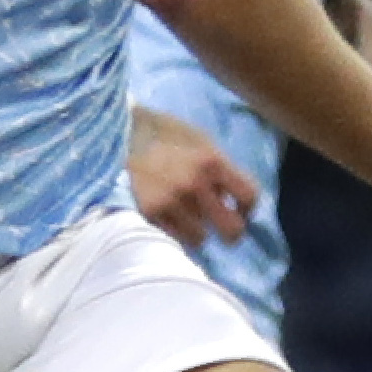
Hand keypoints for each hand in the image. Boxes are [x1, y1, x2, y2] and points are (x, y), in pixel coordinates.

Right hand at [130, 110, 258, 248]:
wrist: (121, 133)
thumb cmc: (167, 134)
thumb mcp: (202, 141)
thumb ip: (221, 169)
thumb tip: (231, 199)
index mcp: (212, 162)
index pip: (250, 197)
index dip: (247, 207)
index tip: (239, 208)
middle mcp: (194, 185)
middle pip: (232, 229)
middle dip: (232, 231)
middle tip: (224, 226)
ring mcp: (171, 202)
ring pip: (201, 238)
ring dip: (198, 230)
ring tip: (188, 217)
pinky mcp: (150, 213)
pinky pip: (175, 238)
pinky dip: (176, 232)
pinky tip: (172, 217)